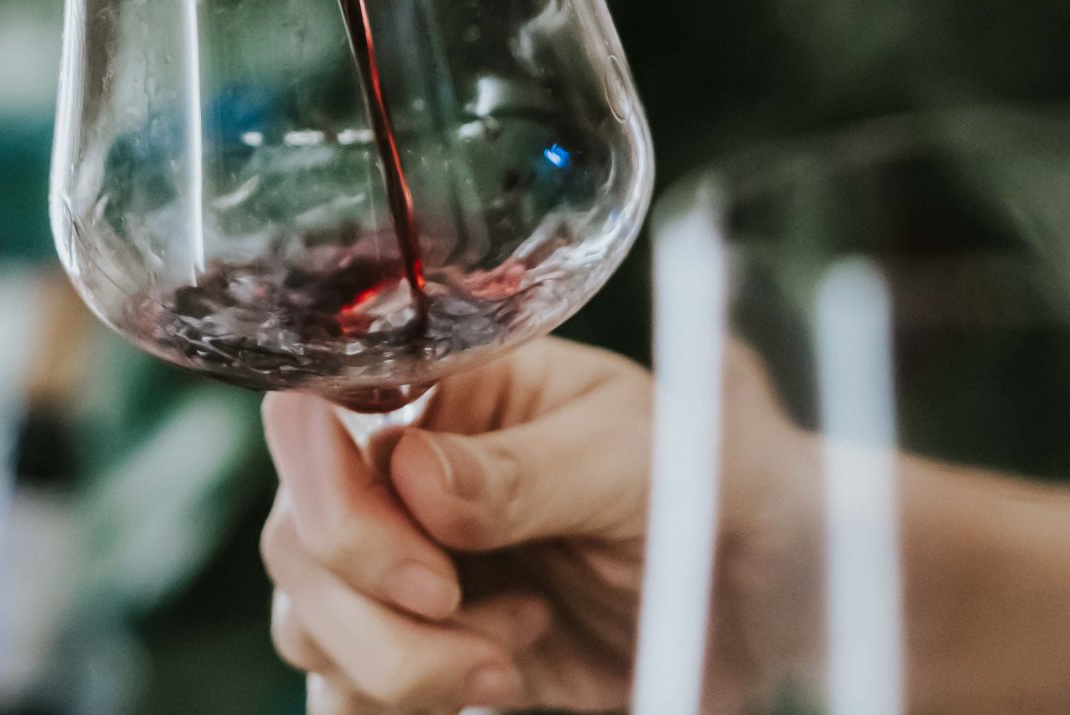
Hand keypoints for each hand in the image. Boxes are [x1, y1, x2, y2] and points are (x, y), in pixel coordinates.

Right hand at [261, 340, 813, 712]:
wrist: (773, 585)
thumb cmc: (717, 474)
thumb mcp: (639, 455)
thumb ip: (527, 469)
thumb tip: (411, 474)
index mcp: (446, 387)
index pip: (316, 413)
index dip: (326, 483)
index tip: (422, 559)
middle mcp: (403, 472)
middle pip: (296, 535)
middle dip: (371, 597)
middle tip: (467, 612)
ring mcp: (404, 566)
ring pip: (308, 621)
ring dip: (399, 664)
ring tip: (513, 657)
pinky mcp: (424, 652)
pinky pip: (343, 692)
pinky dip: (390, 709)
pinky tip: (495, 689)